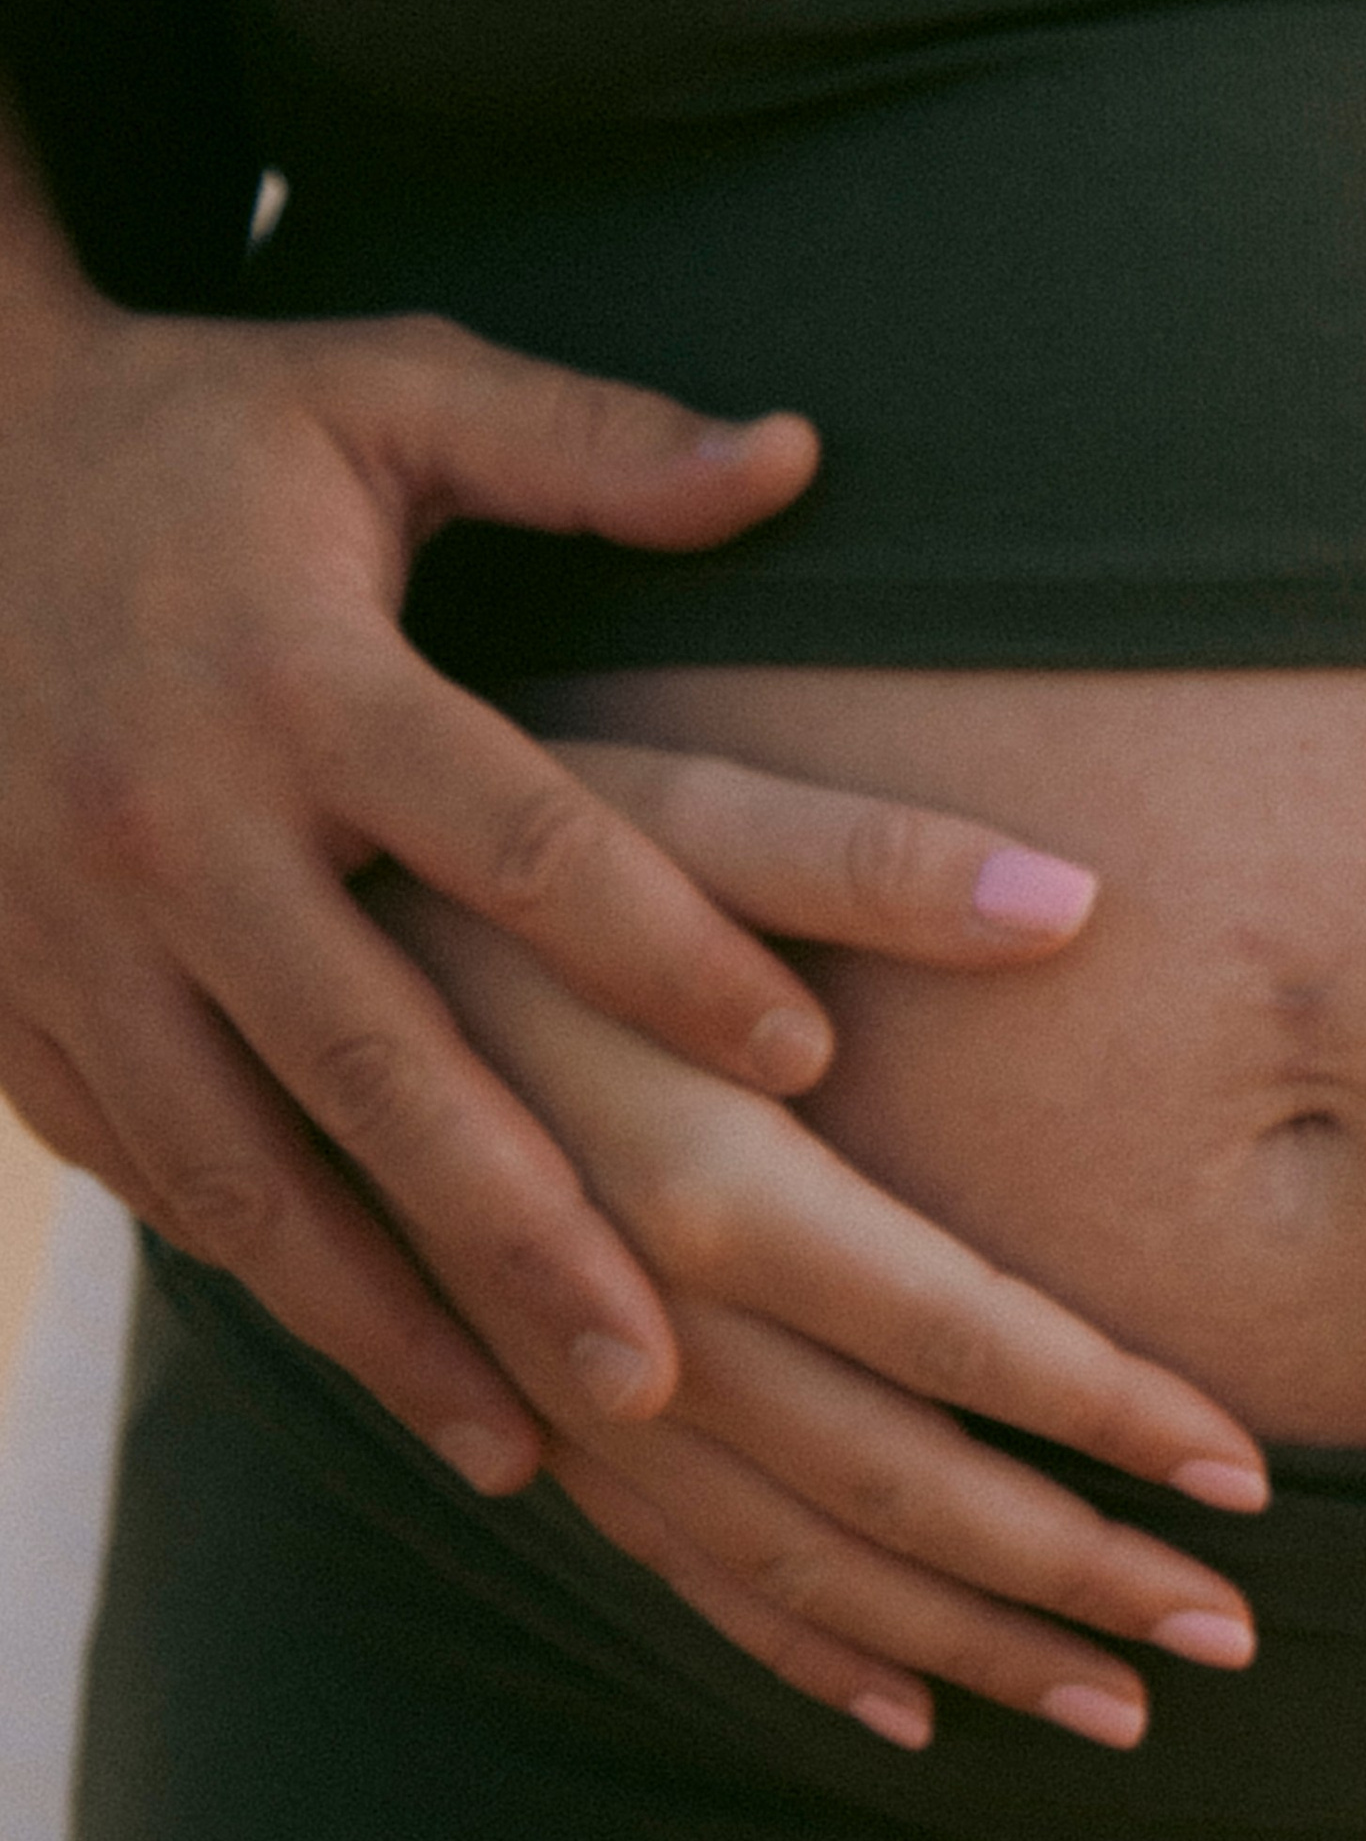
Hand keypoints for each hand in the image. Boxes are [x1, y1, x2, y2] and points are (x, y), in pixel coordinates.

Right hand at [0, 287, 1080, 1489]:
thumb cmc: (195, 435)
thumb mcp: (379, 392)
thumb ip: (588, 446)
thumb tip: (806, 455)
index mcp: (303, 679)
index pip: (522, 837)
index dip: (669, 949)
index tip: (811, 1053)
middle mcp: (181, 824)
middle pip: (379, 1061)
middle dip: (524, 1229)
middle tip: (669, 1374)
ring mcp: (71, 928)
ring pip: (244, 1165)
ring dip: (386, 1316)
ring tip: (532, 1448)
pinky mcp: (7, 995)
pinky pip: (143, 1164)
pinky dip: (260, 1270)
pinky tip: (373, 1358)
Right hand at [388, 857, 1267, 1751]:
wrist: (254, 939)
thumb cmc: (498, 848)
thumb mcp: (676, 812)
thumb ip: (868, 868)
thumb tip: (1078, 902)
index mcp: (707, 1184)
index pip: (966, 1337)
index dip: (1117, 1416)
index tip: (1251, 1477)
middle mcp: (645, 1329)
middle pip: (905, 1496)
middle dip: (1081, 1577)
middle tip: (1231, 1640)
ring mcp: (573, 1398)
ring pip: (806, 1573)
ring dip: (970, 1648)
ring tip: (1118, 1706)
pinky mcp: (524, 1419)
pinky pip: (681, 1577)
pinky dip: (800, 1655)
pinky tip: (902, 1711)